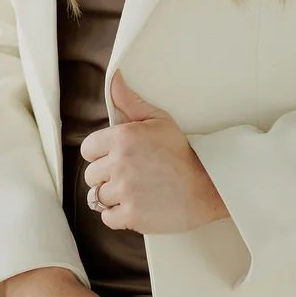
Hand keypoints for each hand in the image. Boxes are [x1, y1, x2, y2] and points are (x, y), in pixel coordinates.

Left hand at [79, 70, 229, 234]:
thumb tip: (115, 78)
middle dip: (107, 176)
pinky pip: (107, 218)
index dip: (101, 154)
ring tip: (133, 191)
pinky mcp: (131, 216)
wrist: (207, 186)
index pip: (88, 149)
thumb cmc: (182, 152)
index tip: (116, 158)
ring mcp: (124, 191)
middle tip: (130, 176)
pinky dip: (117, 215)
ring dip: (112, 196)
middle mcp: (119, 164)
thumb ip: (130, 101)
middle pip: (91, 175)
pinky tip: (135, 206)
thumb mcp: (159, 120)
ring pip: (97, 197)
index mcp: (122, 138)